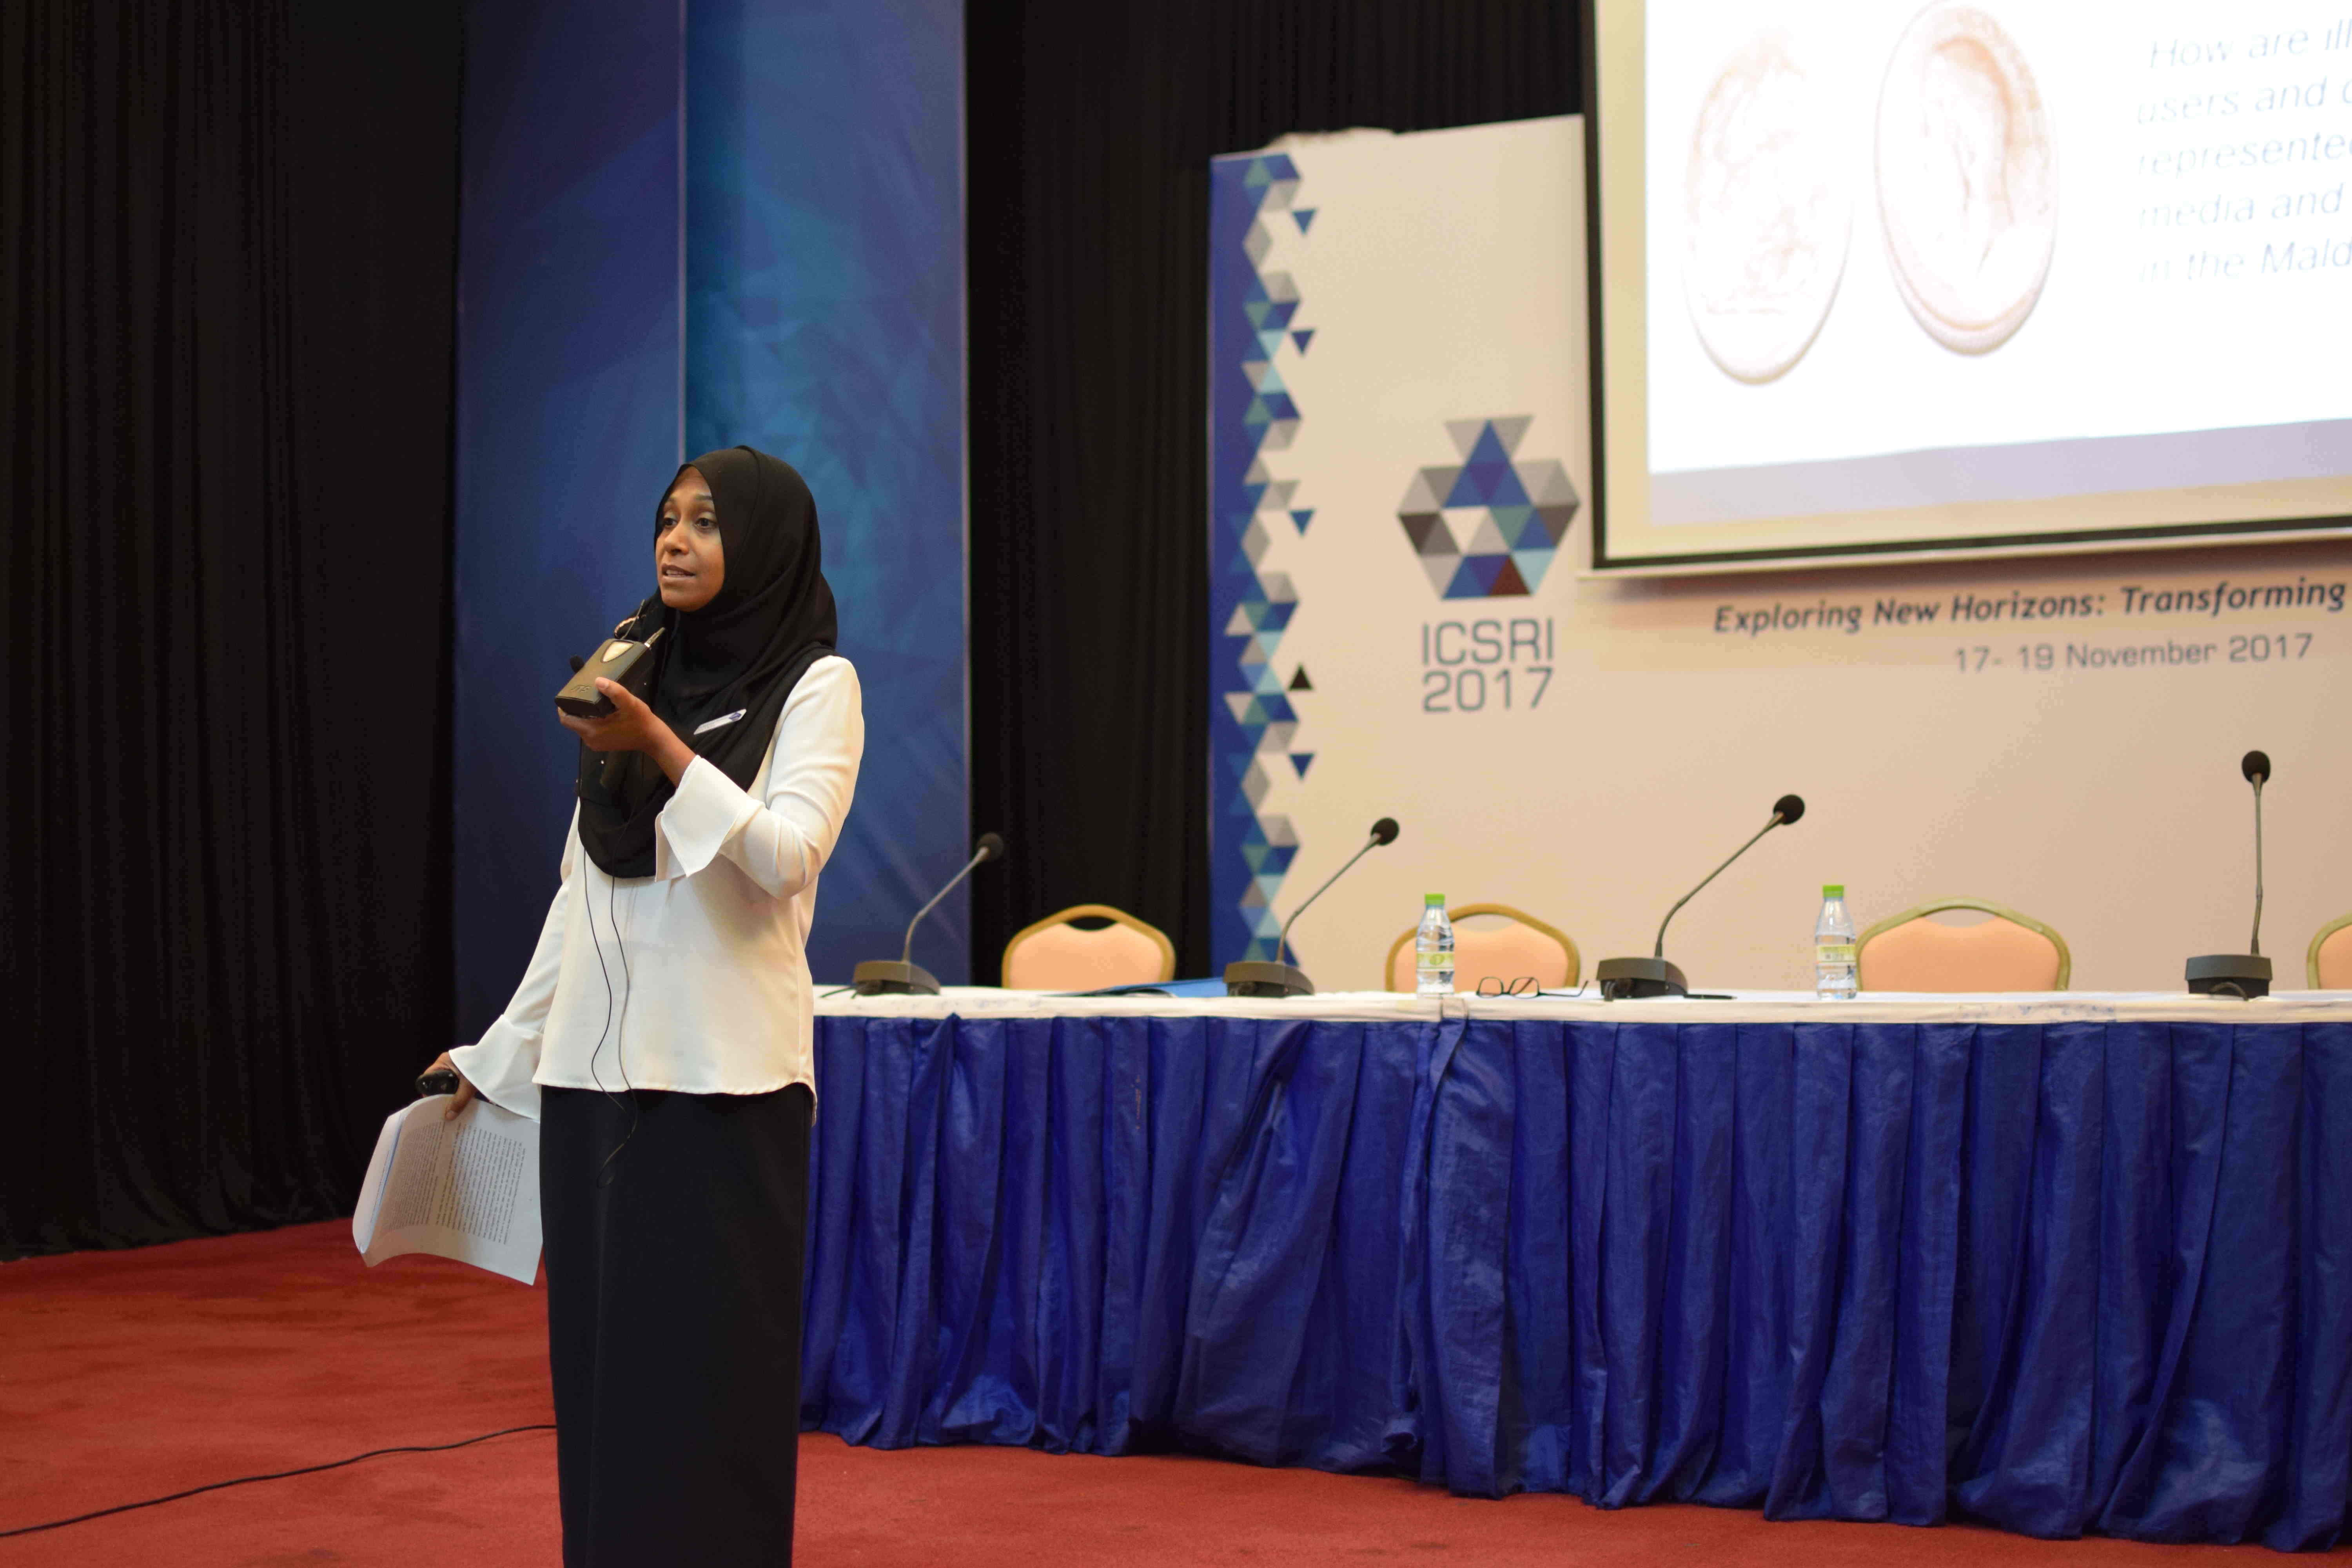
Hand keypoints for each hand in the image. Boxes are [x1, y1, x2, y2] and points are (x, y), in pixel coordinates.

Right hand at [424, 1051, 478, 1120]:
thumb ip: (459, 1100)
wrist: (499, 1058)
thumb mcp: (468, 1084)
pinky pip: (457, 1083)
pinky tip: (461, 1102)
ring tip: (450, 1109)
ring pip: (448, 1084)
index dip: (428, 1091)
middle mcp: (447, 1064)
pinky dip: (458, 1092)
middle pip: (438, 1082)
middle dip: (440, 1096)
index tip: (431, 1104)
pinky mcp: (465, 1071)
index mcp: (443, 1062)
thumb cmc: (480, 1066)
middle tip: (441, 1110)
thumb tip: (448, 1117)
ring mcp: (456, 1067)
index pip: (429, 1078)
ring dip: (450, 1095)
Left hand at [557, 679, 694, 782]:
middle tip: (583, 693)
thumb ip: (614, 692)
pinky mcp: (602, 744)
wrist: (652, 739)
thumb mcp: (629, 703)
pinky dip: (590, 721)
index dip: (563, 707)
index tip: (568, 694)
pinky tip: (600, 712)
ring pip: (580, 726)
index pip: (566, 719)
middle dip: (575, 708)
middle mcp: (589, 740)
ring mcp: (595, 744)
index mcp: (591, 730)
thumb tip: (598, 680)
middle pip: (573, 722)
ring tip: (591, 700)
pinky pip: (588, 731)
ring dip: (583, 714)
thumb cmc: (640, 721)